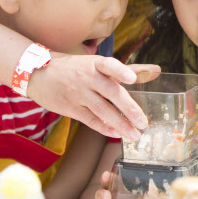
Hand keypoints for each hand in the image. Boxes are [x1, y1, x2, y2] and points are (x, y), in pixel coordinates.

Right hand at [28, 56, 159, 138]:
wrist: (40, 73)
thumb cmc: (76, 68)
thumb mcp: (98, 64)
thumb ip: (129, 69)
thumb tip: (158, 70)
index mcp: (95, 63)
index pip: (109, 64)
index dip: (120, 70)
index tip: (132, 78)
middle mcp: (87, 77)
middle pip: (110, 92)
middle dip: (128, 108)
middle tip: (143, 122)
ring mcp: (78, 93)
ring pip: (101, 110)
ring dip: (119, 124)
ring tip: (135, 135)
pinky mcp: (70, 108)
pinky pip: (89, 119)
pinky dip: (104, 127)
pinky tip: (116, 133)